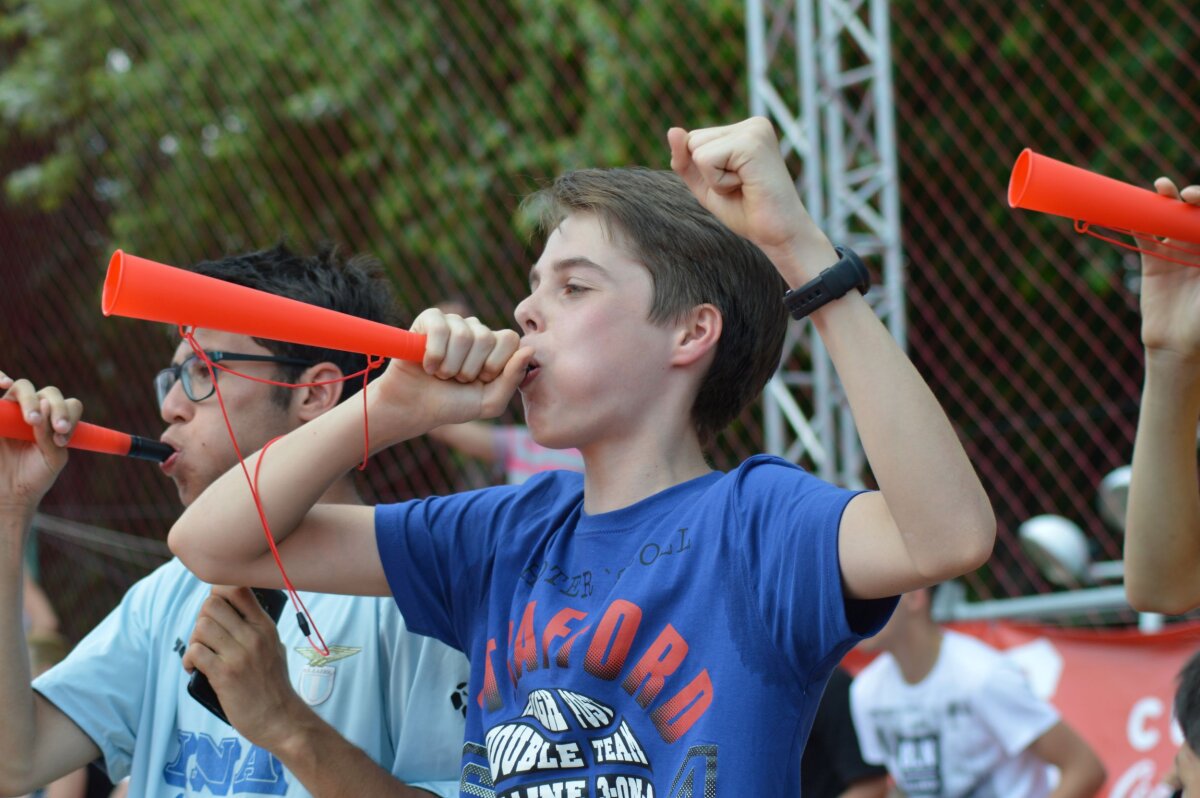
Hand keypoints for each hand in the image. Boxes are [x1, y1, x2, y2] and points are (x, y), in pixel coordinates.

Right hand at [0, 373, 80, 514]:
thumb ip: (52, 435)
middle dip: (55, 407)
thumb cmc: (33, 477)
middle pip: (48, 393)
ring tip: (34, 420)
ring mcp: (10, 409)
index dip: (68, 415)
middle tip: (55, 428)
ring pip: (22, 388)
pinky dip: (0, 378)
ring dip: (30, 400)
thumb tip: (45, 405)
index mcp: (56, 420)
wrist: (7, 496)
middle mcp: (34, 410)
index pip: (69, 405)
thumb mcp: (52, 459)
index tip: (63, 436)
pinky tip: (5, 384)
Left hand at [182, 586, 303, 749]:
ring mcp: (239, 655)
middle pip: (212, 605)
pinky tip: (194, 668)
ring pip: (202, 626)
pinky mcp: (224, 675)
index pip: (238, 589)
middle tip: (206, 636)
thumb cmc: (274, 685)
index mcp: (266, 626)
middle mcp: (253, 636)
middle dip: (202, 617)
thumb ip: (255, 628)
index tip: (216, 610)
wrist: (280, 719)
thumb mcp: (274, 647)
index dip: (218, 592)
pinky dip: (189, 659)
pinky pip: (195, 652)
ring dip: (194, 639)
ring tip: (201, 653)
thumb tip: (231, 612)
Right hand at [369, 308, 530, 436]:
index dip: (496, 364)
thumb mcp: (489, 402)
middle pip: (486, 338)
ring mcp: (453, 323)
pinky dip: (433, 354)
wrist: (414, 408)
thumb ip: (512, 379)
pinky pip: (440, 328)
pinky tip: (427, 365)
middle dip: (470, 369)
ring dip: (450, 365)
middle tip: (457, 379)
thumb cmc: (452, 405)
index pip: (510, 339)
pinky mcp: (429, 319)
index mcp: (495, 347)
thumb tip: (530, 349)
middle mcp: (476, 331)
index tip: (481, 380)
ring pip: (463, 334)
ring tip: (441, 374)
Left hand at [668, 117, 832, 276]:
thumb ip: (685, 160)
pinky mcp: (751, 142)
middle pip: (692, 141)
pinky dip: (718, 182)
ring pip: (696, 149)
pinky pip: (705, 159)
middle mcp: (752, 124)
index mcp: (744, 130)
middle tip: (740, 187)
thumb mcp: (706, 185)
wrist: (778, 234)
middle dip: (706, 173)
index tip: (736, 184)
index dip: (703, 171)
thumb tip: (672, 130)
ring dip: (713, 179)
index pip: (693, 140)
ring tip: (743, 186)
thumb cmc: (746, 211)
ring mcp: (754, 130)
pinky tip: (746, 186)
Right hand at [1136, 179, 1199, 364]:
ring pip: (1169, 219)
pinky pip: (1144, 237)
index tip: (1198, 201)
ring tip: (1162, 187)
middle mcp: (1199, 246)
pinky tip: (1132, 210)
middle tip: (1184, 195)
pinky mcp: (1153, 263)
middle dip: (1190, 198)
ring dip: (1165, 201)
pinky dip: (1136, 222)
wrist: (1181, 346)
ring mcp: (1176, 252)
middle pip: (1192, 213)